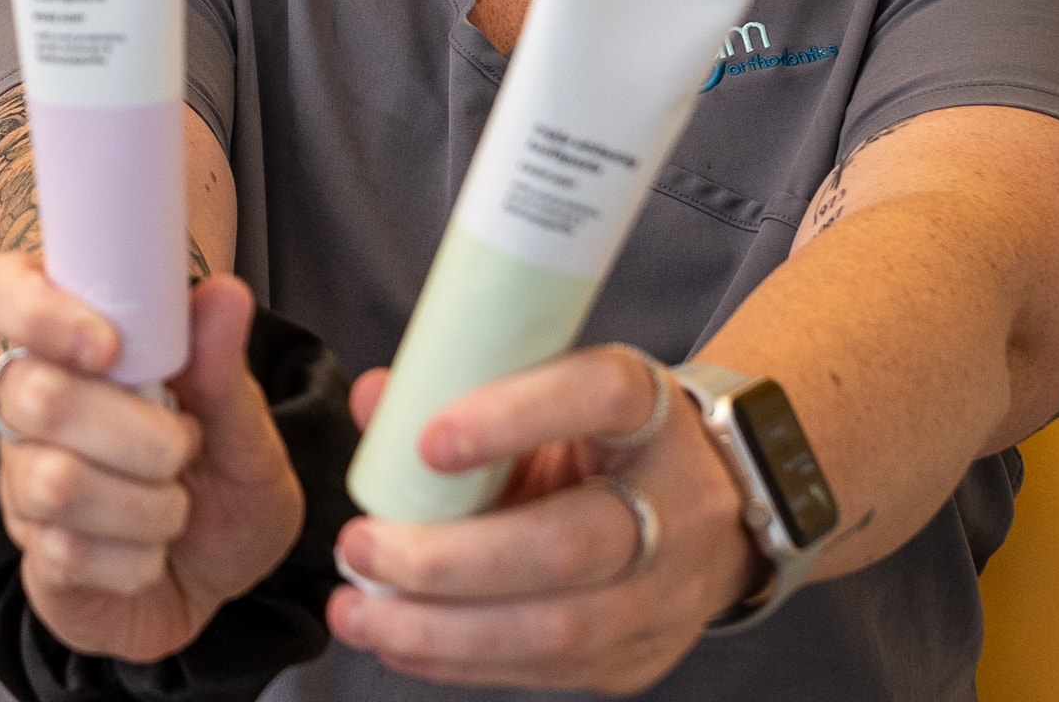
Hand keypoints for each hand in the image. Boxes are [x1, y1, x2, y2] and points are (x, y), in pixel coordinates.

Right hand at [0, 251, 306, 662]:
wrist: (218, 578)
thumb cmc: (221, 484)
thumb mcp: (246, 429)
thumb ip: (224, 370)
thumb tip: (226, 295)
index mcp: (68, 338)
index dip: (35, 311)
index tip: (108, 348)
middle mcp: (26, 400)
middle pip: (32, 393)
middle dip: (135, 431)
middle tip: (185, 443)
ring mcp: (21, 478)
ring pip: (53, 481)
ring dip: (146, 504)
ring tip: (175, 505)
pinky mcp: (31, 550)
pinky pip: (66, 553)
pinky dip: (136, 559)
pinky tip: (149, 553)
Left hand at [329, 347, 758, 692]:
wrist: (700, 508)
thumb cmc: (597, 440)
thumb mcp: (546, 393)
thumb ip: (460, 388)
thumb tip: (375, 399)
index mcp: (648, 409)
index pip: (597, 396)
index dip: (513, 415)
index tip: (427, 443)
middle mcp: (676, 501)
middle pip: (568, 545)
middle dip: (448, 560)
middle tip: (361, 547)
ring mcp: (667, 593)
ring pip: (558, 628)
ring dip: (439, 630)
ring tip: (358, 613)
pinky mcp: (641, 656)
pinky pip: (546, 671)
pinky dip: (458, 660)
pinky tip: (395, 642)